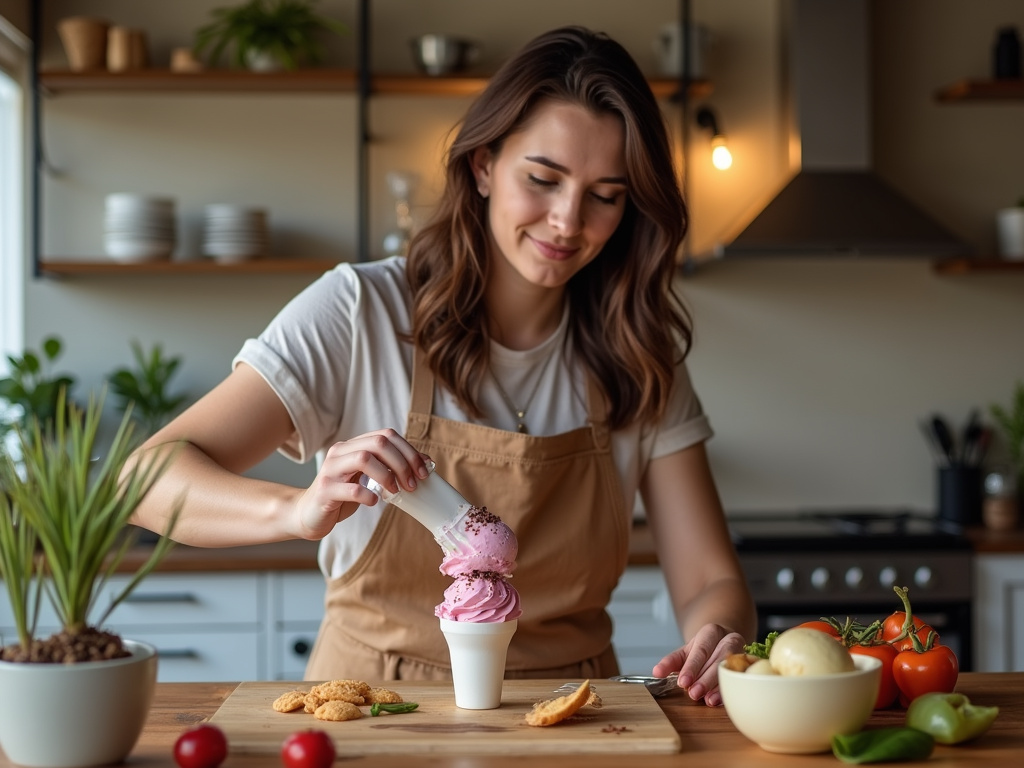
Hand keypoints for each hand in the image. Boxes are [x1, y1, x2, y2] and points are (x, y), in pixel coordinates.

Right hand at [292, 429, 430, 539]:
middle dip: (402, 462)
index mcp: (352, 446)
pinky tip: (374, 502)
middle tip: (412, 484)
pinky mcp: (325, 491)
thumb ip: (388, 467)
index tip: (423, 471)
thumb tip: (424, 463)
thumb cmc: (343, 495)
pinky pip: (350, 489)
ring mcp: (331, 470)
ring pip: (364, 459)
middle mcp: (340, 452)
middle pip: (378, 443)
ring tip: (396, 492)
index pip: (386, 435)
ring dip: (387, 476)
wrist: (308, 514)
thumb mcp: (367, 478)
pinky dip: (368, 495)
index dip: (409, 451)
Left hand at [653, 624, 746, 706]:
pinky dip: (729, 691)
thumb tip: (656, 672)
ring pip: (731, 670)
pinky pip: (740, 679)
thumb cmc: (703, 650)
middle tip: (694, 694)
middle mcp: (730, 639)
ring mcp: (743, 652)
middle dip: (705, 679)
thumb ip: (671, 661)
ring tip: (708, 700)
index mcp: (711, 632)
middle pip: (718, 660)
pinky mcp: (750, 666)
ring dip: (719, 687)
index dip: (692, 667)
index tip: (683, 682)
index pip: (701, 650)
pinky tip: (720, 701)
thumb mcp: (685, 652)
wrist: (724, 642)